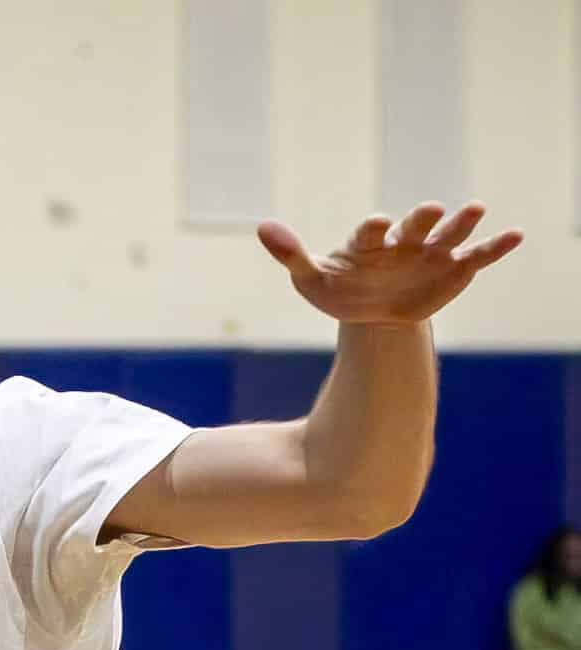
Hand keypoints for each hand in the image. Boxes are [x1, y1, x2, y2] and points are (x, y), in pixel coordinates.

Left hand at [259, 203, 520, 325]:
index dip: (373, 228)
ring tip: (476, 209)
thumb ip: (293, 255)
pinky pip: (476, 257)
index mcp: (369, 241)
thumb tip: (263, 228)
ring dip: (462, 222)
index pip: (370, 232)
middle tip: (431, 209)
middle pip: (414, 226)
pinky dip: (494, 247)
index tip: (376, 224)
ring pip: (448, 235)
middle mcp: (404, 241)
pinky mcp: (452, 270)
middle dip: (422, 219)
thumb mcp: (312, 279)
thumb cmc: (339, 288)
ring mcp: (430, 254)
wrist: (371, 311)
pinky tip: (515, 235)